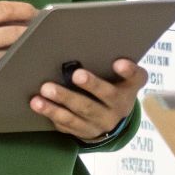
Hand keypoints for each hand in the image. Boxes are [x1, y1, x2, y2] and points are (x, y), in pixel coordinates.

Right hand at [0, 1, 37, 113]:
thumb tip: (6, 14)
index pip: (3, 10)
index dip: (24, 9)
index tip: (35, 12)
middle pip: (15, 33)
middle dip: (30, 31)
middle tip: (38, 31)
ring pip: (12, 55)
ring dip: (24, 52)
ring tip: (30, 49)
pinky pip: (1, 75)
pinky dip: (10, 69)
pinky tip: (16, 66)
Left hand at [32, 58, 148, 140]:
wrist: (111, 121)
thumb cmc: (111, 86)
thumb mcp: (119, 77)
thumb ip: (107, 62)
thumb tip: (82, 42)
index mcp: (130, 88)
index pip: (136, 77)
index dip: (128, 71)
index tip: (118, 62)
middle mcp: (119, 107)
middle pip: (106, 96)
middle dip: (91, 85)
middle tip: (75, 74)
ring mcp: (101, 123)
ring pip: (81, 113)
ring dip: (62, 101)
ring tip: (45, 90)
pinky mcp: (84, 132)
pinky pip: (67, 124)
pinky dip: (52, 113)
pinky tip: (38, 104)